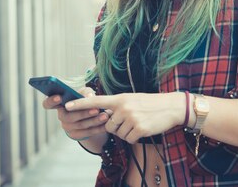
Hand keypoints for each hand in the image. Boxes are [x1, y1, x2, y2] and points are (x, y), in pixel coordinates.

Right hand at [42, 87, 109, 140]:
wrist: (90, 114)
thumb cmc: (85, 99)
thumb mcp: (85, 92)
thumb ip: (86, 92)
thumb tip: (89, 97)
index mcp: (60, 104)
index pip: (48, 104)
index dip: (51, 101)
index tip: (59, 97)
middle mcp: (61, 116)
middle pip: (68, 117)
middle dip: (83, 113)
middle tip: (96, 109)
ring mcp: (67, 127)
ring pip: (80, 125)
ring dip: (93, 121)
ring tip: (105, 115)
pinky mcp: (76, 135)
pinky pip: (87, 133)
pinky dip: (97, 128)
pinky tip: (106, 123)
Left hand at [65, 92, 184, 143]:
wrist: (171, 107)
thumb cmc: (150, 104)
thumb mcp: (132, 100)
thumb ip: (117, 107)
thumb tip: (105, 118)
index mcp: (120, 98)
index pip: (96, 101)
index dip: (80, 104)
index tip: (66, 106)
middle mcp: (123, 107)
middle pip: (108, 125)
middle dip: (117, 127)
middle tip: (131, 119)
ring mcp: (131, 118)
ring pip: (118, 134)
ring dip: (126, 132)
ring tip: (138, 122)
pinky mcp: (139, 129)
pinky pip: (128, 139)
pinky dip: (135, 137)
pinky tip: (143, 129)